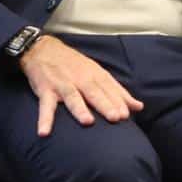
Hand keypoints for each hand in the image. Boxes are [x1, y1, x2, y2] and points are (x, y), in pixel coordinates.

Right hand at [18, 35, 143, 136]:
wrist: (42, 49)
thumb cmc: (73, 64)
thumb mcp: (97, 73)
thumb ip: (117, 91)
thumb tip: (138, 107)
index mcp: (95, 75)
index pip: (109, 89)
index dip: (118, 101)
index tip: (127, 114)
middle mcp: (80, 79)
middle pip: (94, 93)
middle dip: (105, 105)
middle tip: (116, 118)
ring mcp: (62, 84)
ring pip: (72, 97)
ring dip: (80, 109)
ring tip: (87, 122)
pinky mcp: (45, 89)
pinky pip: (45, 106)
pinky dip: (44, 119)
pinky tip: (44, 132)